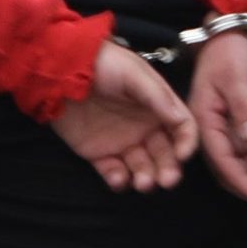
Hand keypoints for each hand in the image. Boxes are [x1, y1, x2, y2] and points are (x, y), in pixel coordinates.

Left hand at [49, 42, 198, 192]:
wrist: (59, 70)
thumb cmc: (101, 64)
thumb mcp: (134, 73)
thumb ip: (158, 97)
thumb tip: (181, 121)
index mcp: (157, 106)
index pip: (182, 128)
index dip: (187, 142)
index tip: (183, 155)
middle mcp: (143, 127)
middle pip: (165, 154)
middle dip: (168, 169)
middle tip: (166, 180)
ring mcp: (121, 141)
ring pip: (142, 168)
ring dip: (146, 178)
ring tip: (142, 183)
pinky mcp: (98, 154)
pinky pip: (113, 173)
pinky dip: (118, 180)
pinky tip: (118, 178)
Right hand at [188, 31, 246, 206]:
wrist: (235, 41)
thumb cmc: (233, 57)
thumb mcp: (238, 79)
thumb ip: (244, 111)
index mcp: (204, 123)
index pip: (222, 161)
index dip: (244, 182)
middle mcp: (209, 134)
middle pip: (229, 172)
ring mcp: (222, 135)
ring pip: (239, 171)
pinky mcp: (236, 134)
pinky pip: (246, 161)